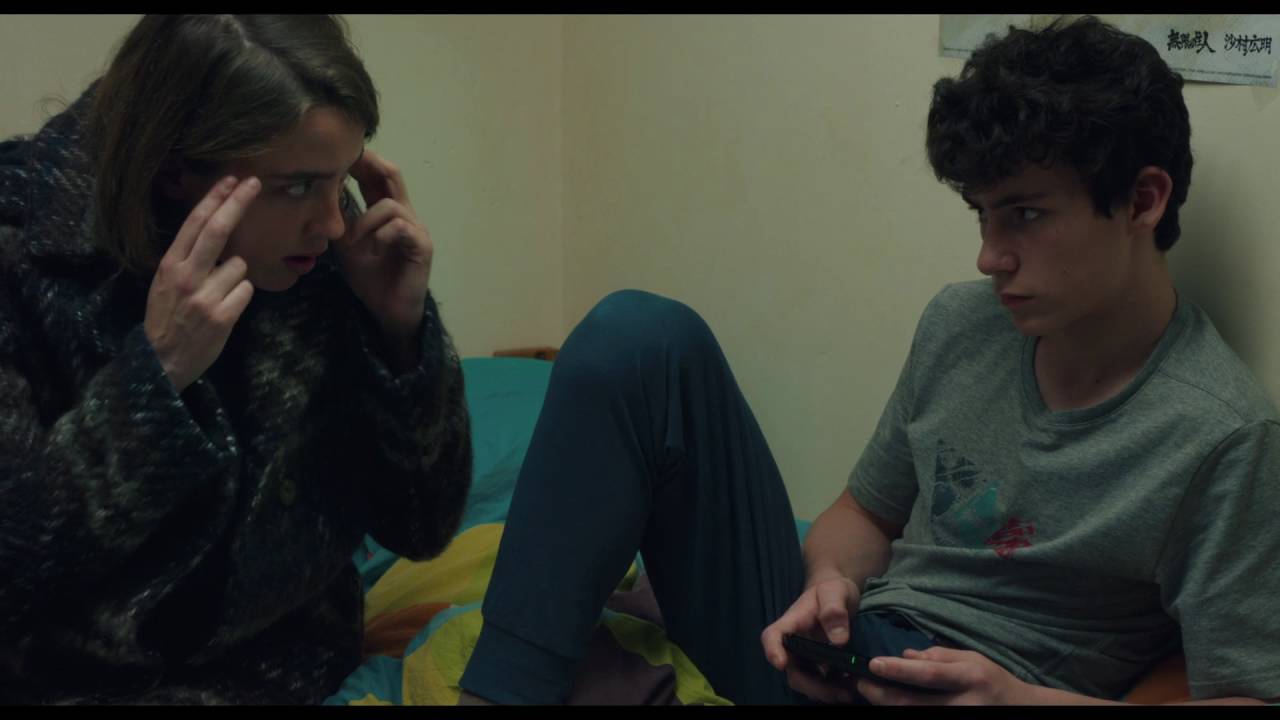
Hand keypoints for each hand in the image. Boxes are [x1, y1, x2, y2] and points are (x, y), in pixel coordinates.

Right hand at [144, 176, 258, 393]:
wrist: (161, 360)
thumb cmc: (167, 317)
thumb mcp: (165, 282)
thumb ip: (187, 258)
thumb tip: (216, 229)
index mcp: (170, 265)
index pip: (194, 224)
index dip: (214, 199)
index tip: (231, 180)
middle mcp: (186, 276)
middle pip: (217, 230)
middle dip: (236, 203)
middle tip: (253, 182)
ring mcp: (204, 296)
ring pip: (239, 265)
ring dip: (235, 276)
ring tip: (217, 296)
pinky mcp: (223, 316)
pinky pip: (246, 290)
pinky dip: (241, 296)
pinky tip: (225, 309)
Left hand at [336, 148, 432, 356]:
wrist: (388, 310)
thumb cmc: (371, 278)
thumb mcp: (347, 244)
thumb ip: (340, 221)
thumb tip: (320, 195)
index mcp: (387, 212)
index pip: (376, 175)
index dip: (360, 161)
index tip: (337, 153)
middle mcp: (405, 214)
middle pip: (392, 174)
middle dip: (369, 165)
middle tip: (347, 161)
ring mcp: (415, 229)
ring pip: (391, 205)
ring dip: (366, 221)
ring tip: (354, 242)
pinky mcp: (422, 246)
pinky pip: (399, 227)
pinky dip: (380, 236)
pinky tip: (372, 251)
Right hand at [759, 575, 861, 703]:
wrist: (839, 597)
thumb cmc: (832, 590)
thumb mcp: (836, 592)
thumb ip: (834, 611)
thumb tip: (838, 640)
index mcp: (792, 623)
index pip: (773, 636)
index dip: (773, 650)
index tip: (780, 663)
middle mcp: (794, 643)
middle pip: (791, 669)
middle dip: (811, 685)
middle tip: (839, 693)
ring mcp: (804, 656)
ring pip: (805, 680)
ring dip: (823, 691)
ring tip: (848, 693)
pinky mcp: (817, 664)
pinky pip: (820, 682)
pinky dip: (833, 689)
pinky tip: (851, 688)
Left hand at [856, 646, 1032, 704]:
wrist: (1021, 710)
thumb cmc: (994, 682)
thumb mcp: (973, 660)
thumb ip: (940, 656)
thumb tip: (905, 654)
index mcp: (970, 677)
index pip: (929, 674)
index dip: (899, 670)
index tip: (874, 664)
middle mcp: (964, 703)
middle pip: (914, 703)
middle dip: (882, 694)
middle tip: (860, 683)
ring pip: (913, 716)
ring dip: (887, 706)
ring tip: (869, 693)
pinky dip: (901, 713)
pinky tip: (889, 704)